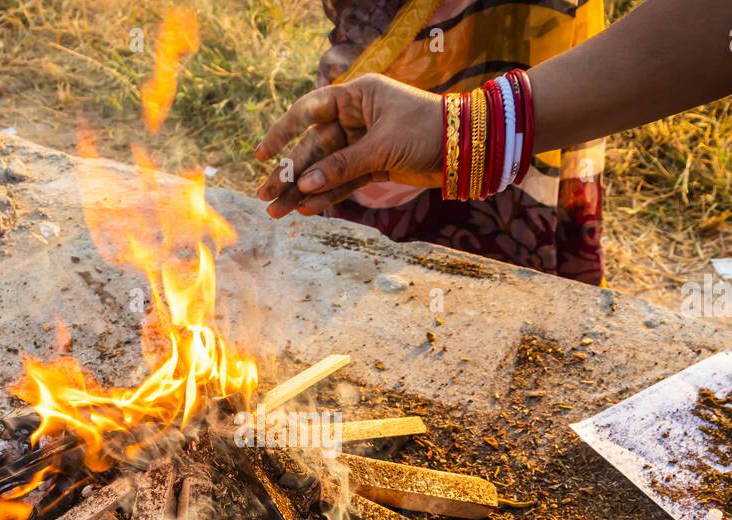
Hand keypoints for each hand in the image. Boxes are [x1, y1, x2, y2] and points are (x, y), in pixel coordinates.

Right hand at [254, 74, 443, 218]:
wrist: (469, 149)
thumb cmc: (429, 131)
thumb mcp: (382, 146)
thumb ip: (342, 166)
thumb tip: (305, 184)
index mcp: (357, 96)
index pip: (309, 111)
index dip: (283, 132)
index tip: (262, 154)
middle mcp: (357, 117)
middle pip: (314, 147)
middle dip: (289, 173)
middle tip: (264, 195)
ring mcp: (365, 143)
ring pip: (326, 169)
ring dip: (303, 191)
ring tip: (277, 211)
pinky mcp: (375, 167)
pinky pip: (345, 182)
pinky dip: (328, 196)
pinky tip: (306, 209)